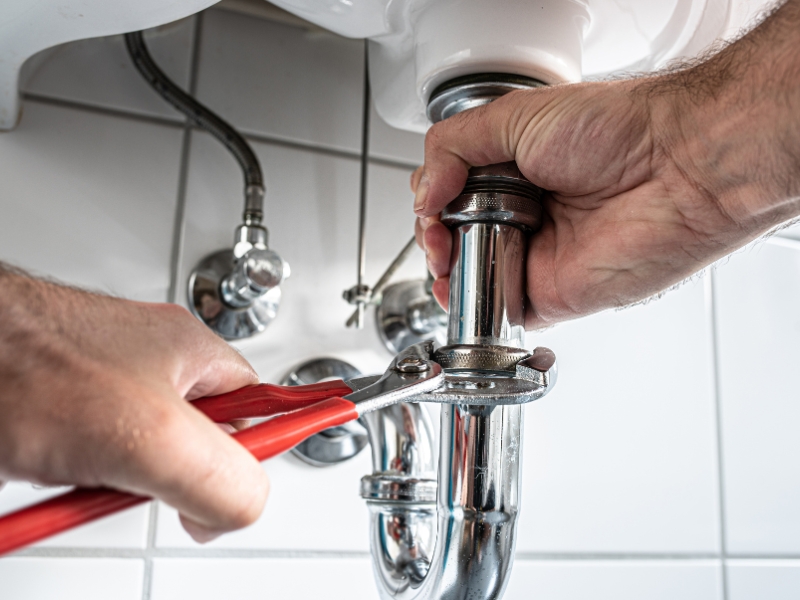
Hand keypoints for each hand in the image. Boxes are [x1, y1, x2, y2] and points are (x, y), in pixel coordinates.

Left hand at [0, 266, 268, 542]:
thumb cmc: (23, 363)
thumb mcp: (153, 438)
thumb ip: (225, 478)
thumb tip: (243, 508)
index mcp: (189, 352)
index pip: (259, 403)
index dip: (268, 442)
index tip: (305, 445)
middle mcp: (148, 364)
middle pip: (197, 441)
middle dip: (172, 479)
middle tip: (149, 482)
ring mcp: (101, 387)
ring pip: (139, 460)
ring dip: (116, 485)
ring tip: (86, 481)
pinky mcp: (60, 412)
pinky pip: (91, 465)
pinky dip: (77, 488)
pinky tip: (55, 485)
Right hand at [413, 0, 799, 327]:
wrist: (678, 169)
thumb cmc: (620, 131)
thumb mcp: (516, 115)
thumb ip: (454, 144)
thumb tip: (425, 191)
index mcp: (513, 170)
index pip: (449, 193)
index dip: (430, 202)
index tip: (432, 202)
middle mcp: (523, 213)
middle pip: (452, 237)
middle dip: (433, 237)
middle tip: (440, 230)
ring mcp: (534, 255)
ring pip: (468, 276)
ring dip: (444, 273)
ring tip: (447, 256)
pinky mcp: (550, 294)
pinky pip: (499, 311)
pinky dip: (473, 308)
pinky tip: (460, 289)